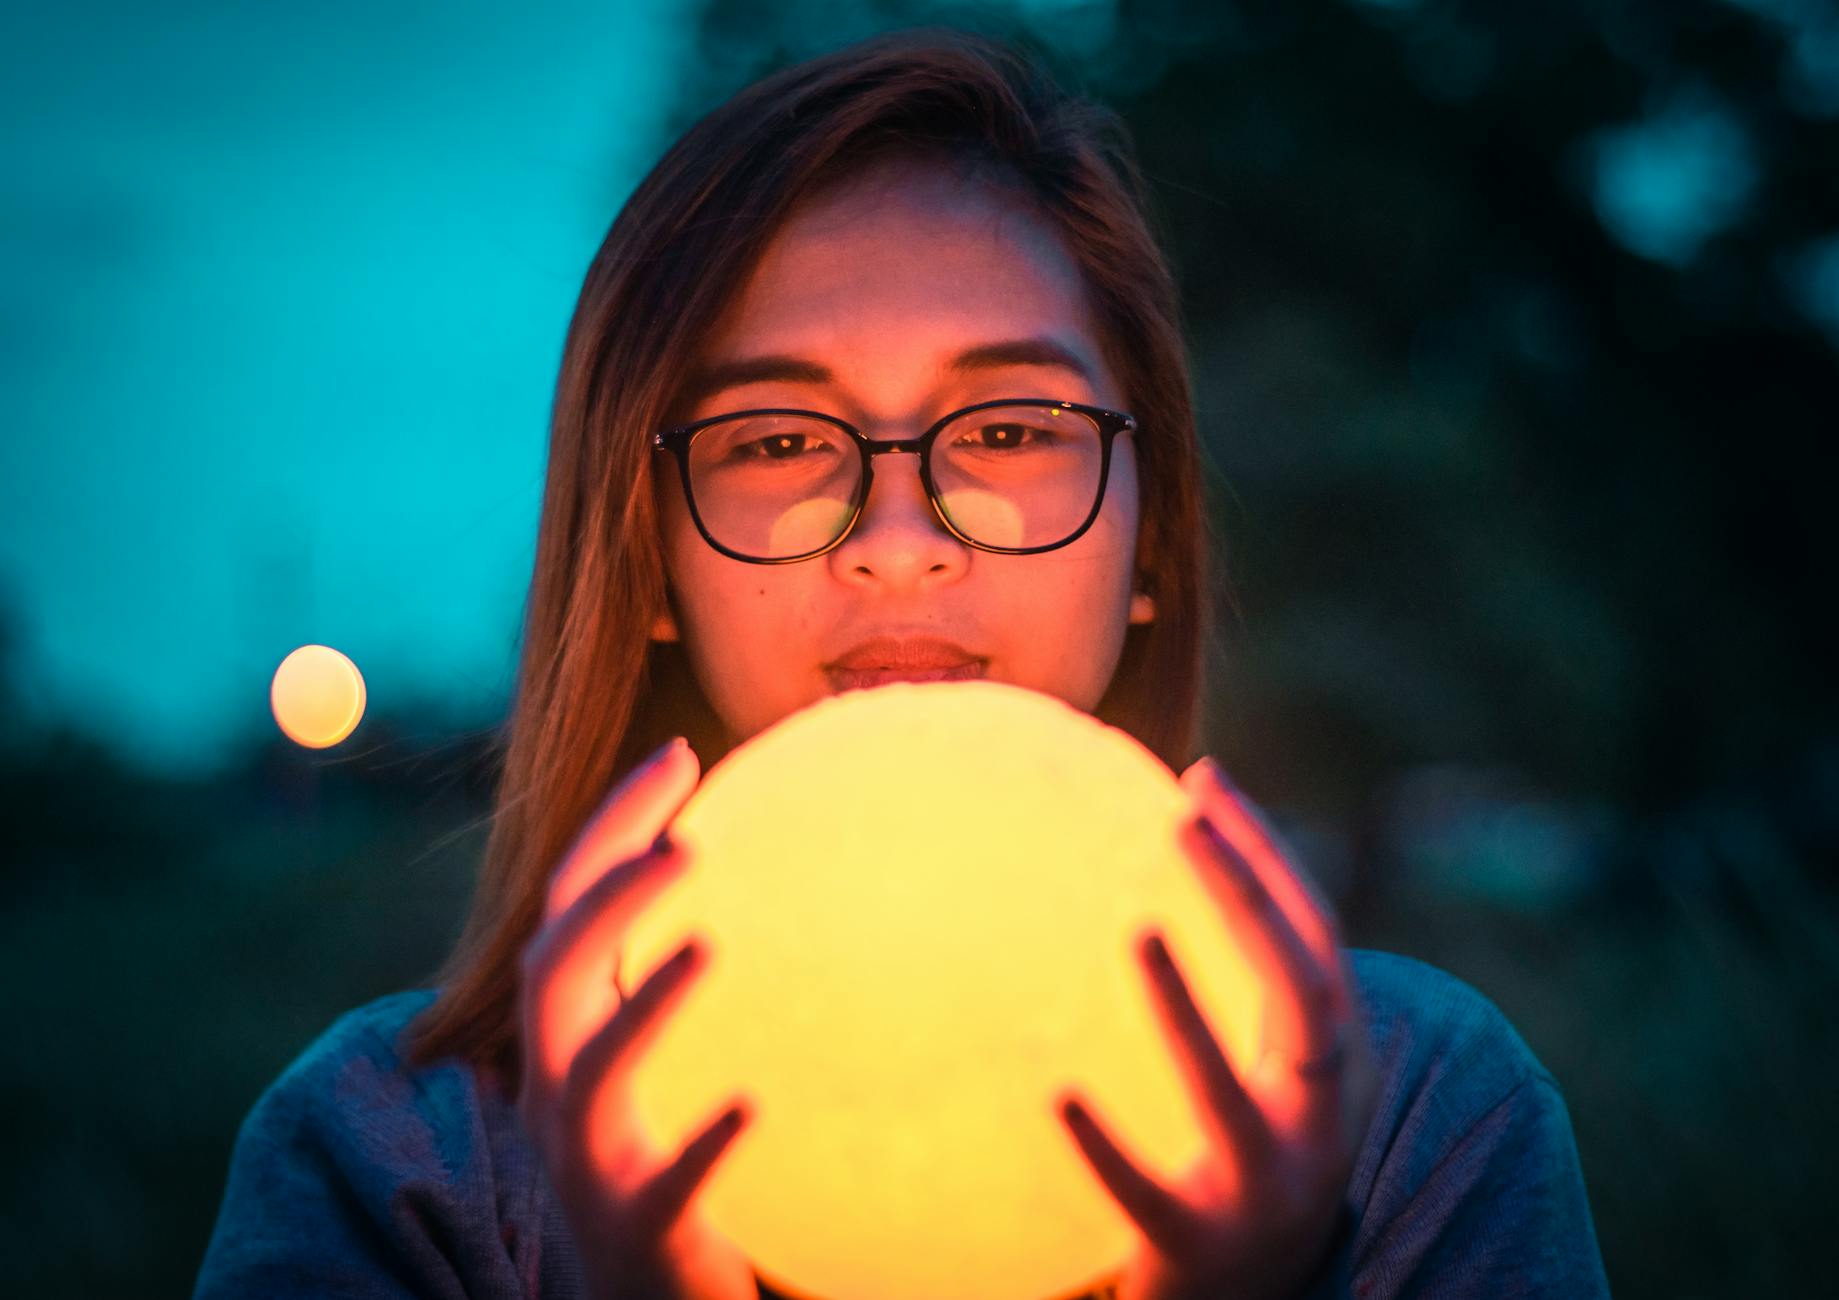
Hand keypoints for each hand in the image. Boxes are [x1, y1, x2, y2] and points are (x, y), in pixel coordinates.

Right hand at [517, 737, 758, 1299]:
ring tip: (711, 945)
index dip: (613, 826)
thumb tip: (793, 866)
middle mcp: (559, 1088)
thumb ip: (687, 974)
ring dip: (645, 1004)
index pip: (570, 905)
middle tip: (688, 840)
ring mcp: (588, 1161)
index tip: (681, 755)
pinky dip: (701, 1141)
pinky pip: (663, 1186)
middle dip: (608, 895)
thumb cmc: (671, 1164)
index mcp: (571, 1033)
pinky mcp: (636, 1231)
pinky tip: (753, 1103)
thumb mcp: (670, 1063)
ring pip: (590, 1071)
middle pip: (552, 969)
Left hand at [1056, 758, 1377, 1299]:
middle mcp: (1317, 1116)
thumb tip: (1148, 835)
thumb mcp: (1264, 1062)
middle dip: (1253, 903)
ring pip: (1233, 1096)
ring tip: (1136, 932)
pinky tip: (1054, 1092)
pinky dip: (1106, 1146)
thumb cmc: (1247, 1145)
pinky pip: (1147, 1192)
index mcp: (1330, 1057)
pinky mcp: (1200, 1245)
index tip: (1203, 780)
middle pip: (1303, 993)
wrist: (1257, 1292)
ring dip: (1189, 1014)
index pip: (1313, 935)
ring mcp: (1266, 1185)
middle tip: (1183, 823)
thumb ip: (1230, 976)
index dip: (1267, 857)